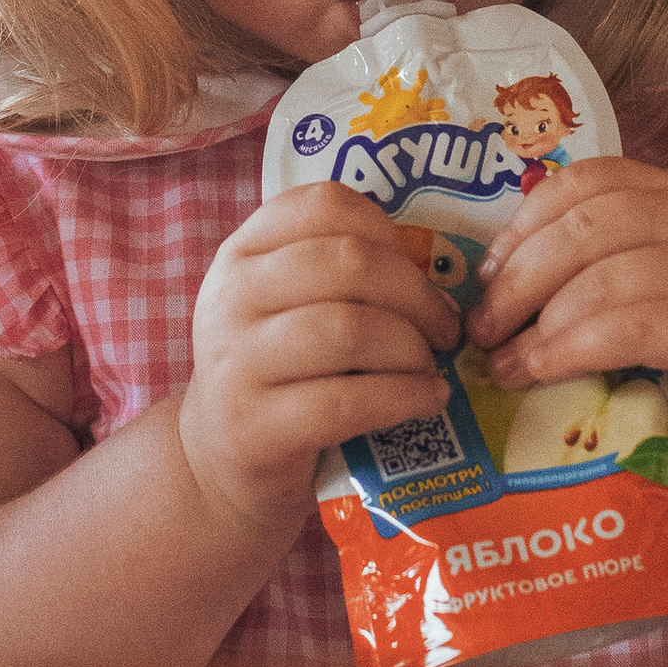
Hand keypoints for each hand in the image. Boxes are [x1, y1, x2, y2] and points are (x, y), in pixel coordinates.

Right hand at [179, 185, 461, 539]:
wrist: (221, 461)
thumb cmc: (280, 374)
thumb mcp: (290, 307)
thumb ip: (343, 275)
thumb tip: (439, 273)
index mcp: (243, 252)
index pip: (325, 205)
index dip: (388, 232)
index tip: (417, 270)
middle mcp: (230, 296)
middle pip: (348, 263)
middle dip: (416, 295)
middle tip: (446, 326)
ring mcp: (235, 362)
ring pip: (349, 329)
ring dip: (412, 348)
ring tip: (431, 366)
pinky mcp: (253, 426)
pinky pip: (347, 401)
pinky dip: (404, 397)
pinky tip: (427, 399)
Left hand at [463, 158, 667, 477]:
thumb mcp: (639, 295)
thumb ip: (588, 267)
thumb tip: (487, 279)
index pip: (590, 180)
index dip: (526, 222)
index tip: (485, 274)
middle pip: (590, 225)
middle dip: (521, 278)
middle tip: (481, 329)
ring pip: (606, 277)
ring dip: (539, 323)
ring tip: (504, 363)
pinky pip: (633, 328)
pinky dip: (573, 349)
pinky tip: (542, 371)